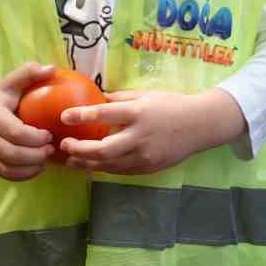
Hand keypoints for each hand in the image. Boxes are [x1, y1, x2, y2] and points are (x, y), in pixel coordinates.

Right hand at [0, 62, 56, 180]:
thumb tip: (51, 69)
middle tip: (50, 149)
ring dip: (30, 167)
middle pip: (11, 154)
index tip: (49, 134)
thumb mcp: (11, 83)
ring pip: (7, 168)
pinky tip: (36, 168)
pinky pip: (4, 174)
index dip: (35, 138)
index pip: (15, 133)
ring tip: (45, 159)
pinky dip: (22, 175)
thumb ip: (29, 73)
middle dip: (35, 155)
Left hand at [59, 88, 246, 174]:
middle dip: (79, 149)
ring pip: (108, 165)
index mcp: (139, 113)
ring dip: (86, 163)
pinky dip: (103, 168)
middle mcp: (140, 136)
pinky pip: (120, 171)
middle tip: (64, 145)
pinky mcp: (148, 168)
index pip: (105, 114)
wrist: (200, 126)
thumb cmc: (171, 105)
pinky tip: (91, 165)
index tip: (64, 117)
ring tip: (70, 160)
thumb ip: (120, 99)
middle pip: (102, 149)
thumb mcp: (146, 95)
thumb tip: (95, 99)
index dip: (82, 116)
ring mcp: (144, 155)